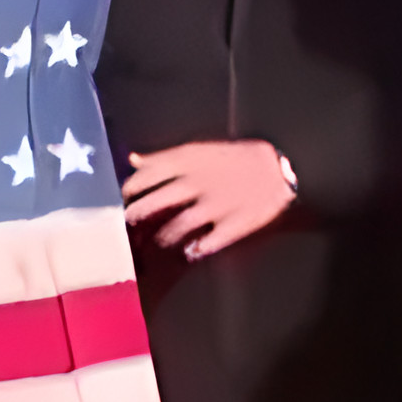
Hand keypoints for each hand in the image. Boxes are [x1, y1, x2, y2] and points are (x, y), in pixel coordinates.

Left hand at [122, 139, 292, 258]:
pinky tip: (190, 251)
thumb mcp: (199, 150)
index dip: (131, 187)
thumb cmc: (235, 158)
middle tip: (129, 220)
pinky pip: (210, 241)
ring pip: (180, 224)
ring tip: (159, 240)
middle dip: (139, 212)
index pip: (149, 174)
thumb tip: (133, 160)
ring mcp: (217, 204)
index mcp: (190, 163)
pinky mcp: (234, 222)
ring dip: (165, 235)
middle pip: (159, 200)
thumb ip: (164, 157)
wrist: (278, 166)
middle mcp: (199, 183)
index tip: (123, 196)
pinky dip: (197, 248)